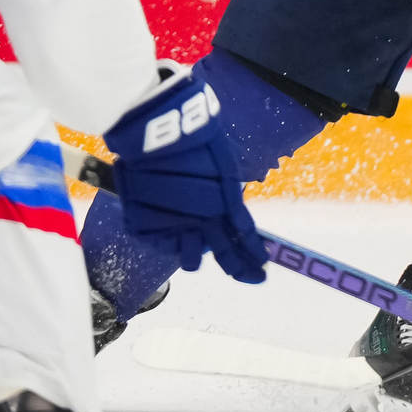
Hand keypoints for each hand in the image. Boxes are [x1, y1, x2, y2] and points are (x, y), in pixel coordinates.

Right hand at [104, 64, 265, 283]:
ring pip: (191, 259)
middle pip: (226, 255)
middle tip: (251, 277)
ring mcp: (176, 226)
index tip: (263, 268)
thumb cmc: (193, 140)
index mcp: (227, 202)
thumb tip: (225, 205)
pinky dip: (163, 237)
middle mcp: (205, 220)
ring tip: (194, 249)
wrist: (159, 133)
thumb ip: (223, 191)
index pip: (246, 236)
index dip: (254, 254)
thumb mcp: (220, 164)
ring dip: (194, 255)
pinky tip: (162, 221)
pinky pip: (160, 243)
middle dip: (240, 269)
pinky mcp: (149, 228)